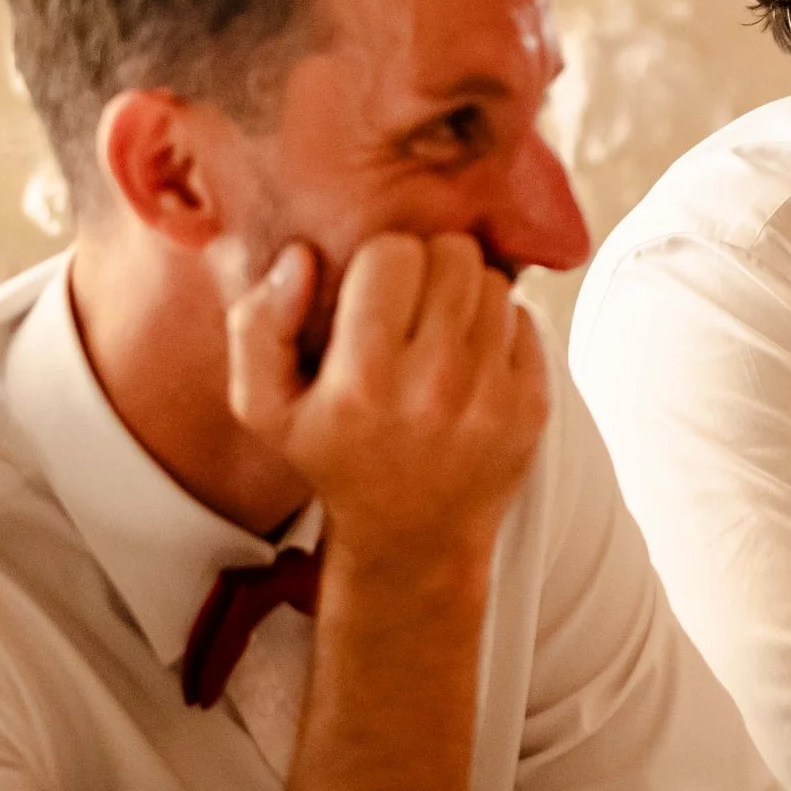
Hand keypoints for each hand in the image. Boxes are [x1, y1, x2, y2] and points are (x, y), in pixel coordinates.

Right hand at [224, 233, 547, 571]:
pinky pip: (525, 318)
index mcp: (361, 383)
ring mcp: (491, 397)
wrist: (411, 537)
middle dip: (429, 267)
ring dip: (466, 296)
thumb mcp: (265, 408)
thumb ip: (259, 325)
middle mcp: (432, 388)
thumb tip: (300, 257)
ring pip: (493, 282)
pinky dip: (500, 328)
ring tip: (439, 335)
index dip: (379, 262)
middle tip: (412, 305)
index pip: (391, 253)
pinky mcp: (532, 405)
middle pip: (453, 254)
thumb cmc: (336, 457)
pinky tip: (471, 361)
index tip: (372, 294)